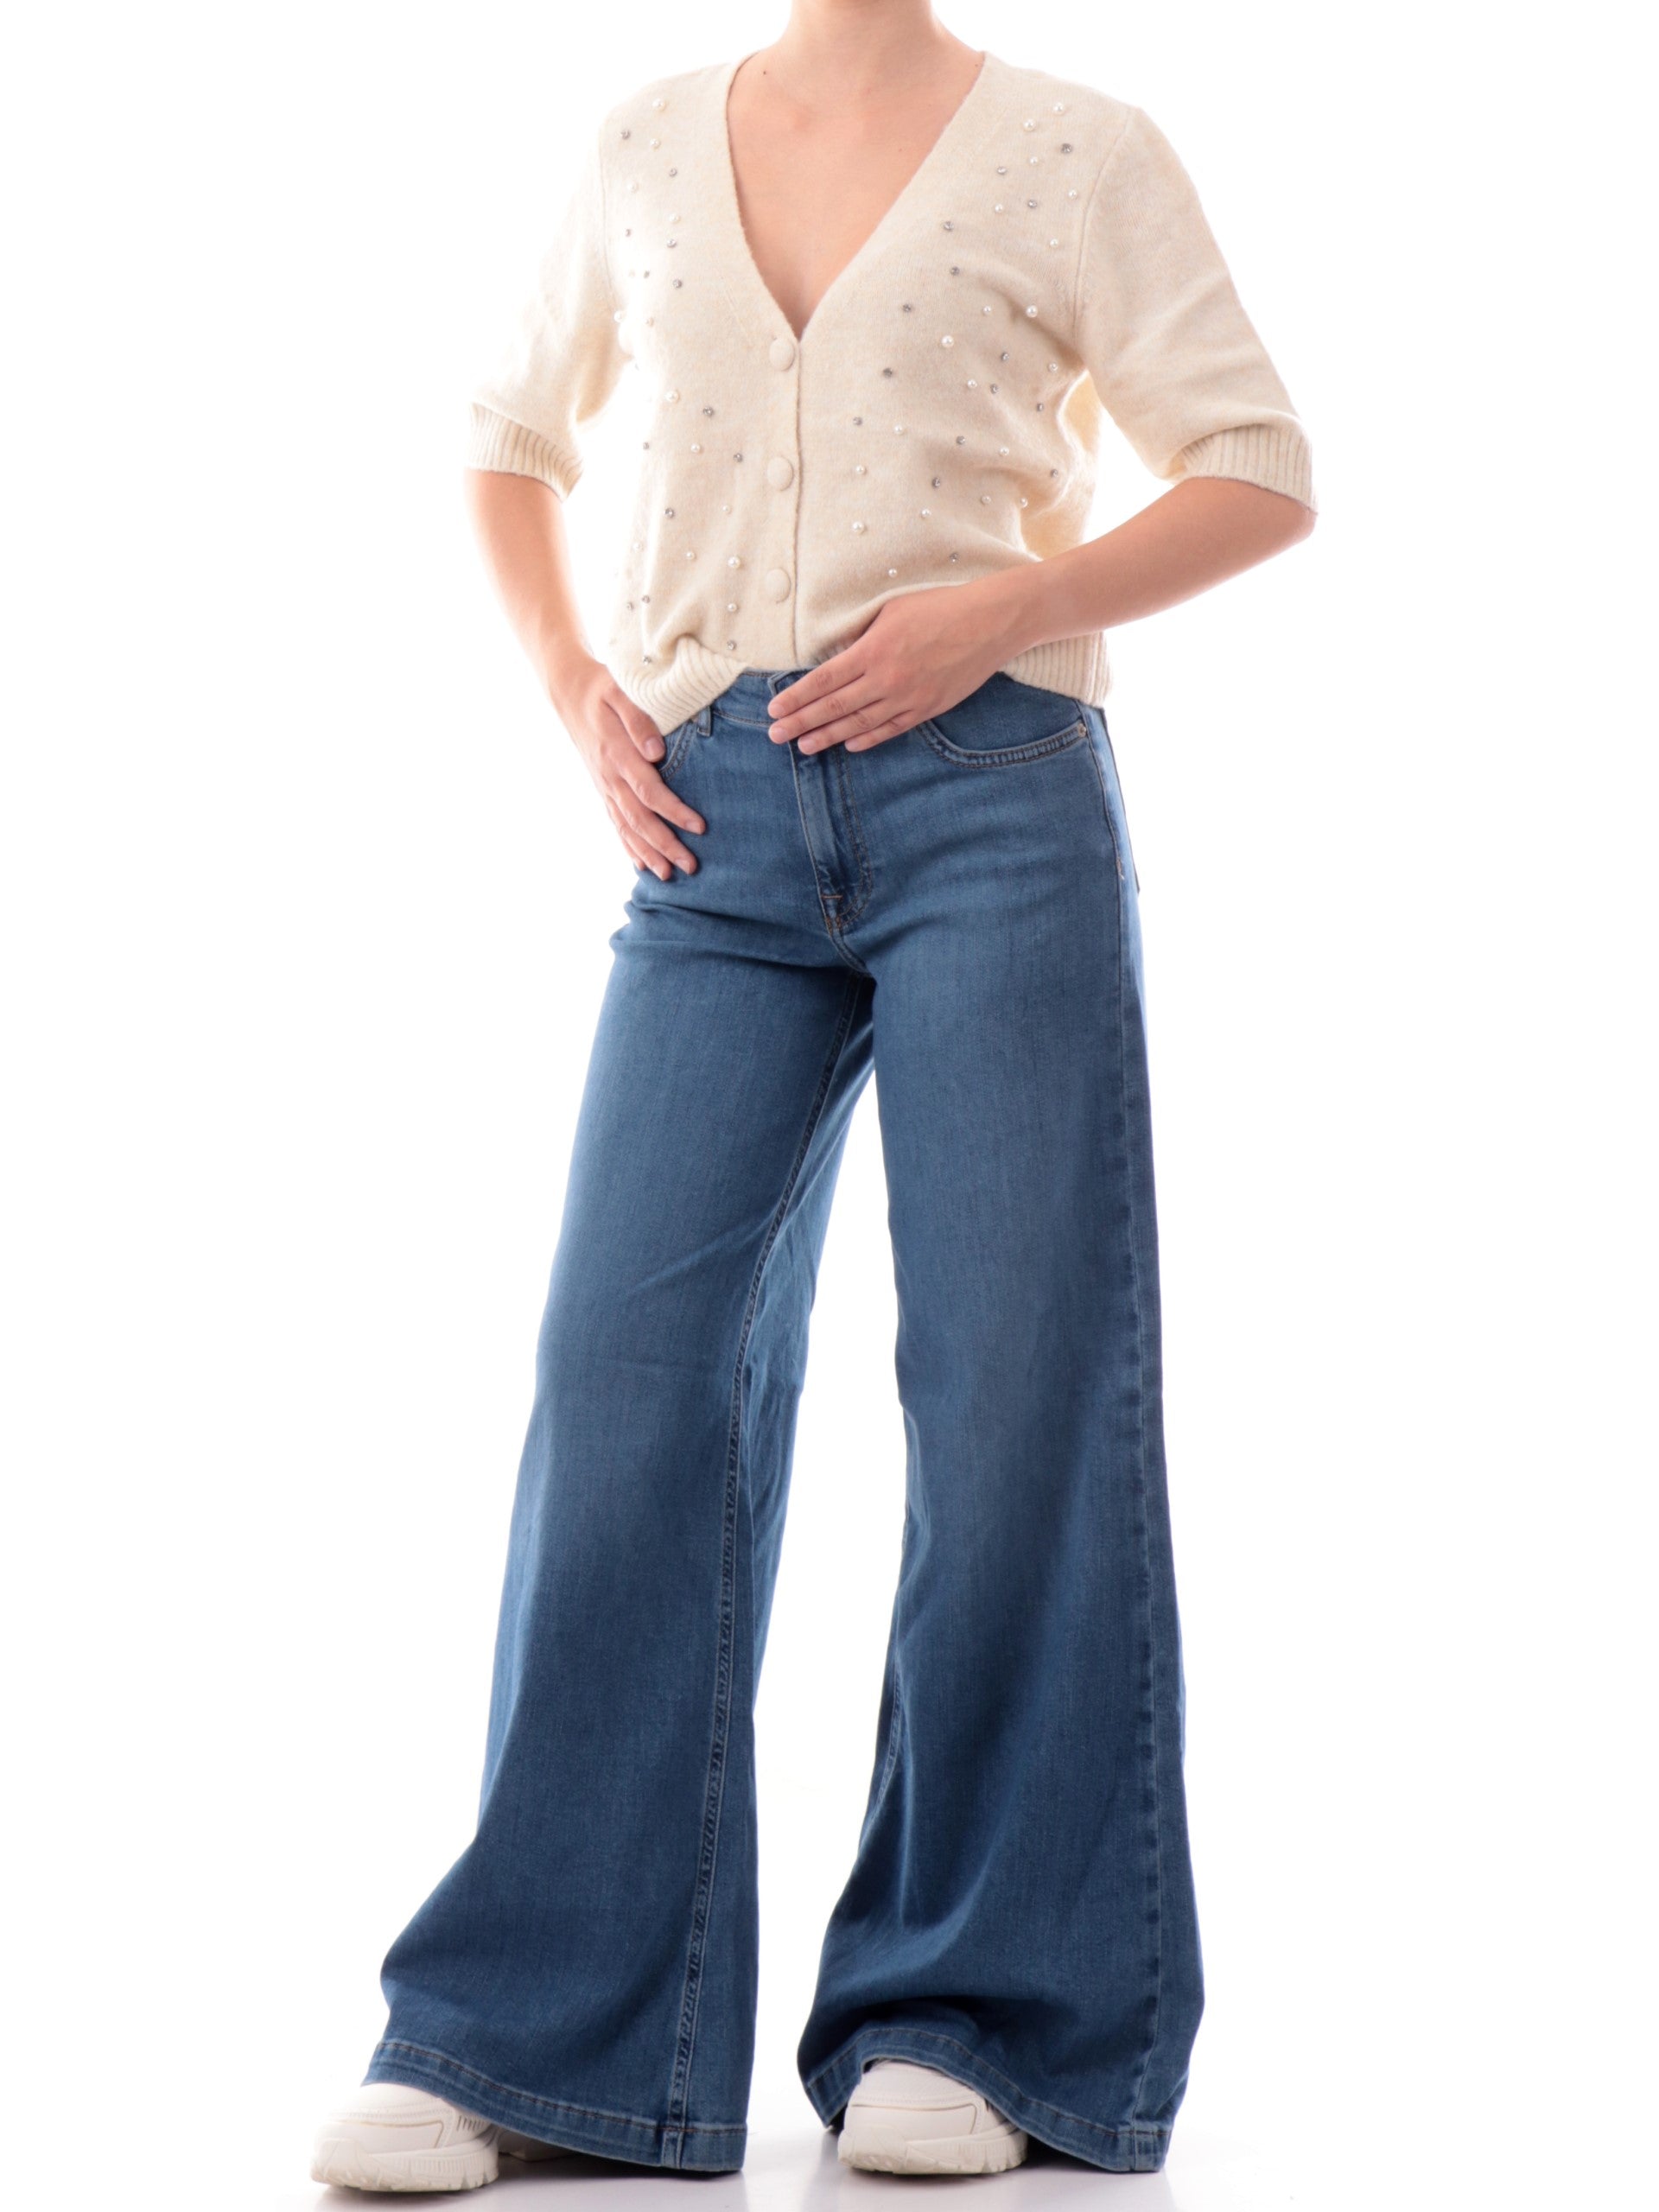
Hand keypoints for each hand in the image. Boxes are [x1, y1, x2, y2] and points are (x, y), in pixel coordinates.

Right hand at [551, 656, 704, 878]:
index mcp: (616, 753)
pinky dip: (628, 846)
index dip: (673, 811)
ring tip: (668, 876)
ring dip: (648, 853)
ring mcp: (604, 786)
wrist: (570, 692)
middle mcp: (609, 776)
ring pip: (626, 827)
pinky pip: (615, 823)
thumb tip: (656, 752)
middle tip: (691, 865)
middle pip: (639, 818)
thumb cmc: (603, 688)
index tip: (699, 826)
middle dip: (665, 844)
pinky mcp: (603, 789)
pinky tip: (642, 864)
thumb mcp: (620, 691)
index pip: (649, 790)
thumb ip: (638, 720)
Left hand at [765, 576, 1029, 752]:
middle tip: (775, 736)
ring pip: (858, 725)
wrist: (990, 622)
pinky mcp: (927, 707)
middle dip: (800, 723)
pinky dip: (867, 739)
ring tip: (803, 746)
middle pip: (833, 708)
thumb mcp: (890, 611)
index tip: (774, 709)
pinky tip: (848, 744)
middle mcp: (886, 680)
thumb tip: (835, 656)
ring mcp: (908, 698)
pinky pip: (890, 729)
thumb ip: (861, 636)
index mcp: (872, 651)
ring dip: (827, 737)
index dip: (795, 698)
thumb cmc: (938, 606)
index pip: (822, 682)